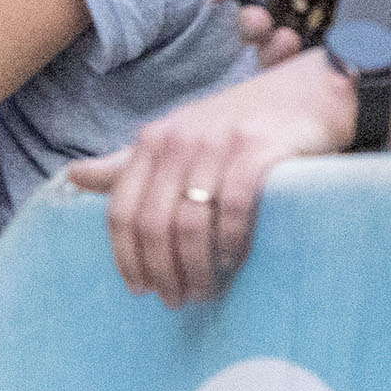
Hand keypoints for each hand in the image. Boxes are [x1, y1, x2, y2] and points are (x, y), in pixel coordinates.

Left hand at [64, 53, 353, 304]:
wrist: (316, 89)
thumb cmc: (242, 122)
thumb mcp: (179, 136)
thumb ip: (130, 163)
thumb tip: (74, 175)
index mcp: (151, 142)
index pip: (121, 211)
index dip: (126, 256)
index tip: (139, 289)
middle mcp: (178, 141)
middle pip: (152, 224)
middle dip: (160, 271)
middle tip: (175, 300)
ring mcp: (217, 145)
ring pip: (189, 223)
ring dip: (194, 268)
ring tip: (203, 292)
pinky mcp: (258, 150)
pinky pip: (234, 210)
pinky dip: (230, 243)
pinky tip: (233, 263)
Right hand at [238, 0, 371, 64]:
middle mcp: (292, 5)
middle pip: (252, 22)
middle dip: (247, 24)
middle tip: (259, 21)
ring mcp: (310, 34)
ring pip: (270, 52)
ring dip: (268, 49)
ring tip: (287, 39)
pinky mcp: (330, 59)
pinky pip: (300, 74)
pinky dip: (293, 69)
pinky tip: (307, 57)